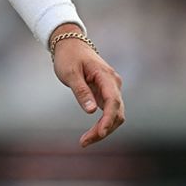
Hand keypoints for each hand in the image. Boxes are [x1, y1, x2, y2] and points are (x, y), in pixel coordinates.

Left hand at [51, 30, 124, 147]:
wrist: (70, 44)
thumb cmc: (68, 56)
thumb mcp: (70, 72)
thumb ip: (81, 91)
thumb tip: (91, 111)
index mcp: (106, 76)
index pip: (113, 101)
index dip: (109, 119)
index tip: (101, 132)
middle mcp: (113, 83)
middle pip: (116, 112)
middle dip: (104, 129)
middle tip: (84, 142)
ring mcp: (111, 89)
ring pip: (115, 114)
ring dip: (103, 129)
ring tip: (85, 141)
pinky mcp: (106, 93)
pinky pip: (109, 112)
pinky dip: (102, 124)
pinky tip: (91, 134)